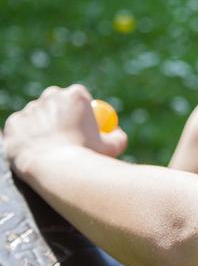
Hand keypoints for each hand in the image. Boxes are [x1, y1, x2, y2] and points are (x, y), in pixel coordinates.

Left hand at [3, 85, 127, 176]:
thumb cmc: (87, 157)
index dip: (80, 110)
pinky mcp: (12, 124)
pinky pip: (20, 129)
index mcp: (75, 95)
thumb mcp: (112, 148)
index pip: (78, 96)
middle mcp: (51, 95)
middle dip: (58, 112)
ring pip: (36, 115)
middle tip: (63, 132)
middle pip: (54, 100)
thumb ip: (117, 137)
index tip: (81, 124)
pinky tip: (36, 151)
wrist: (58, 170)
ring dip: (41, 126)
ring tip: (50, 148)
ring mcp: (29, 108)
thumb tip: (116, 132)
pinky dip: (26, 138)